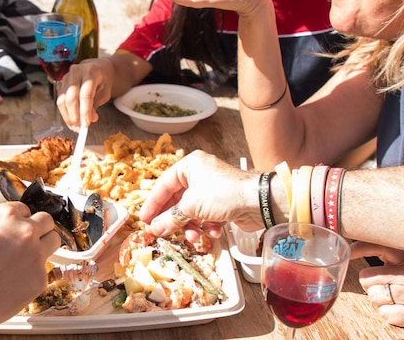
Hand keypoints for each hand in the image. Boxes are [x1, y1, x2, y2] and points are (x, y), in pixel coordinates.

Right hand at [0, 202, 58, 325]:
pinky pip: (45, 270)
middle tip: (28, 239)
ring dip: (45, 245)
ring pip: (54, 240)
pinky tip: (17, 281)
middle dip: (38, 228)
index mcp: (5, 215)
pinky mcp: (41, 278)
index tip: (14, 228)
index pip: (24, 208)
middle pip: (46, 220)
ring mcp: (36, 254)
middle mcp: (25, 231)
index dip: (18, 219)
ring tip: (30, 256)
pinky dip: (34, 273)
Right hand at [56, 58, 113, 127]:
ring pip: (62, 100)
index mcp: (91, 72)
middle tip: (80, 128)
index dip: (85, 111)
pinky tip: (72, 120)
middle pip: (71, 97)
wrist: (97, 68)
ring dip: (68, 116)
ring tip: (76, 127)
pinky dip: (65, 113)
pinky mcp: (61, 83)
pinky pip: (60, 100)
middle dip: (74, 115)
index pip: (85, 94)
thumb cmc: (103, 81)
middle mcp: (76, 72)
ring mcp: (66, 77)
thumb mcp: (105, 93)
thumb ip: (96, 105)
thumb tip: (89, 120)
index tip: (86, 125)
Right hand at [139, 151, 260, 243]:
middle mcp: (200, 174)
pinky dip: (206, 226)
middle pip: (178, 200)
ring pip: (192, 210)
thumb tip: (155, 228)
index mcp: (190, 165)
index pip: (164, 185)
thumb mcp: (191, 206)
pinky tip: (211, 232)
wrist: (259, 202)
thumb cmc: (224, 194)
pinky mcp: (223, 202)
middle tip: (161, 233)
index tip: (145, 220)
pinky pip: (206, 215)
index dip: (153, 204)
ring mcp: (212, 189)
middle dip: (172, 219)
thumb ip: (170, 218)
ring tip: (192, 237)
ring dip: (190, 226)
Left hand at [354, 243, 403, 339]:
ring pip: (373, 296)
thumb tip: (349, 250)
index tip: (347, 252)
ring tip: (394, 300)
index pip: (378, 247)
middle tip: (385, 288)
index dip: (359, 248)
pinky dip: (387, 314)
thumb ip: (381, 257)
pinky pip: (383, 313)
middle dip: (370, 286)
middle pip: (367, 277)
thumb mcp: (401, 267)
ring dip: (378, 301)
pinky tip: (399, 311)